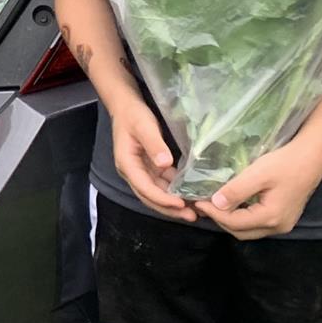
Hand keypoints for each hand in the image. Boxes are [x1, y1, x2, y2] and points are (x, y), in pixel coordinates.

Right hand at [108, 97, 197, 221]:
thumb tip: (165, 164)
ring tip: (195, 211)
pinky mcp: (150, 168)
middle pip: (150, 197)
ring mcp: (141, 171)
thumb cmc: (134, 116)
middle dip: (170, 209)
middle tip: (192, 216)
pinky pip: (162, 184)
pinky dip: (175, 191)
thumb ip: (154, 144)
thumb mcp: (144, 126)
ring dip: (173, 204)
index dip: (162, 199)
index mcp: (127, 165)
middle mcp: (133, 173)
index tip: (180, 204)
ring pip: (157, 194)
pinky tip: (189, 195)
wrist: (126, 106)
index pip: (145, 188)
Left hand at [193, 138, 321, 239]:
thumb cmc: (285, 163)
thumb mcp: (257, 174)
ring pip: (248, 230)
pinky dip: (241, 216)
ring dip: (230, 220)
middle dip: (220, 220)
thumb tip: (215, 204)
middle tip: (203, 203)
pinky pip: (257, 223)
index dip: (213, 213)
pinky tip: (232, 203)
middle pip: (241, 231)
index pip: (234, 223)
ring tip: (214, 203)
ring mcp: (283, 224)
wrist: (312, 157)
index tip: (196, 200)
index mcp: (271, 218)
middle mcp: (278, 227)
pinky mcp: (283, 217)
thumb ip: (236, 190)